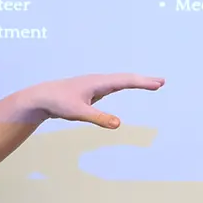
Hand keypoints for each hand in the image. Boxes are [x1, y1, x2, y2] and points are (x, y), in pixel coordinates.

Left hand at [24, 73, 164, 128]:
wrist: (41, 97)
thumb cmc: (58, 103)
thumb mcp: (78, 113)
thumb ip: (98, 118)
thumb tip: (119, 124)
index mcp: (97, 83)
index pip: (125, 81)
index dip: (142, 82)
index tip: (158, 83)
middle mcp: (98, 80)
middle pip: (126, 78)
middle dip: (144, 80)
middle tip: (162, 81)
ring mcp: (95, 84)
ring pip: (120, 80)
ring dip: (137, 80)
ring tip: (152, 83)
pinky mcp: (92, 90)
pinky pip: (114, 85)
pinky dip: (126, 84)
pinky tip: (128, 85)